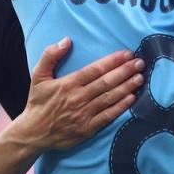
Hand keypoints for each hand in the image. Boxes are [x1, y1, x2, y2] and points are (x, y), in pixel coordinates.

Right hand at [13, 37, 143, 152]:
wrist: (33, 133)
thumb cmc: (38, 103)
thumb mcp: (38, 76)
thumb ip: (50, 55)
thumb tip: (66, 40)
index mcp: (68, 84)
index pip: (95, 69)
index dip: (113, 61)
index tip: (127, 53)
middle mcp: (78, 98)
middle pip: (106, 82)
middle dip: (125, 71)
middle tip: (140, 63)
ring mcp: (84, 114)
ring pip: (110, 98)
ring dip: (127, 87)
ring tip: (140, 77)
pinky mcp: (87, 129)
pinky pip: (107, 116)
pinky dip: (120, 107)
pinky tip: (132, 98)